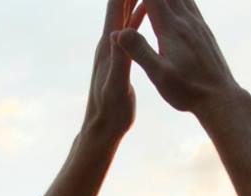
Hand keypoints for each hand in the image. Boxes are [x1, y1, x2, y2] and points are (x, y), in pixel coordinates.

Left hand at [84, 0, 140, 137]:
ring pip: (126, 12)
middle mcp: (108, 41)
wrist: (103, 127)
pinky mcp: (120, 54)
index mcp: (108, 46)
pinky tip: (148, 5)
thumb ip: (117, 61)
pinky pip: (131, 26)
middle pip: (119, 4)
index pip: (115, 8)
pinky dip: (139, 13)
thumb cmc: (110, 111)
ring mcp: (114, 47)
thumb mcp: (116, 87)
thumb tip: (115, 36)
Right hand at [117, 0, 244, 116]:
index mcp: (171, 30)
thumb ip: (140, 51)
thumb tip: (119, 32)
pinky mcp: (204, 30)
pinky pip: (190, 3)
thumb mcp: (159, 75)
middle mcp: (185, 21)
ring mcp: (197, 23)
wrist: (219, 97)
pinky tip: (176, 1)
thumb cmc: (187, 90)